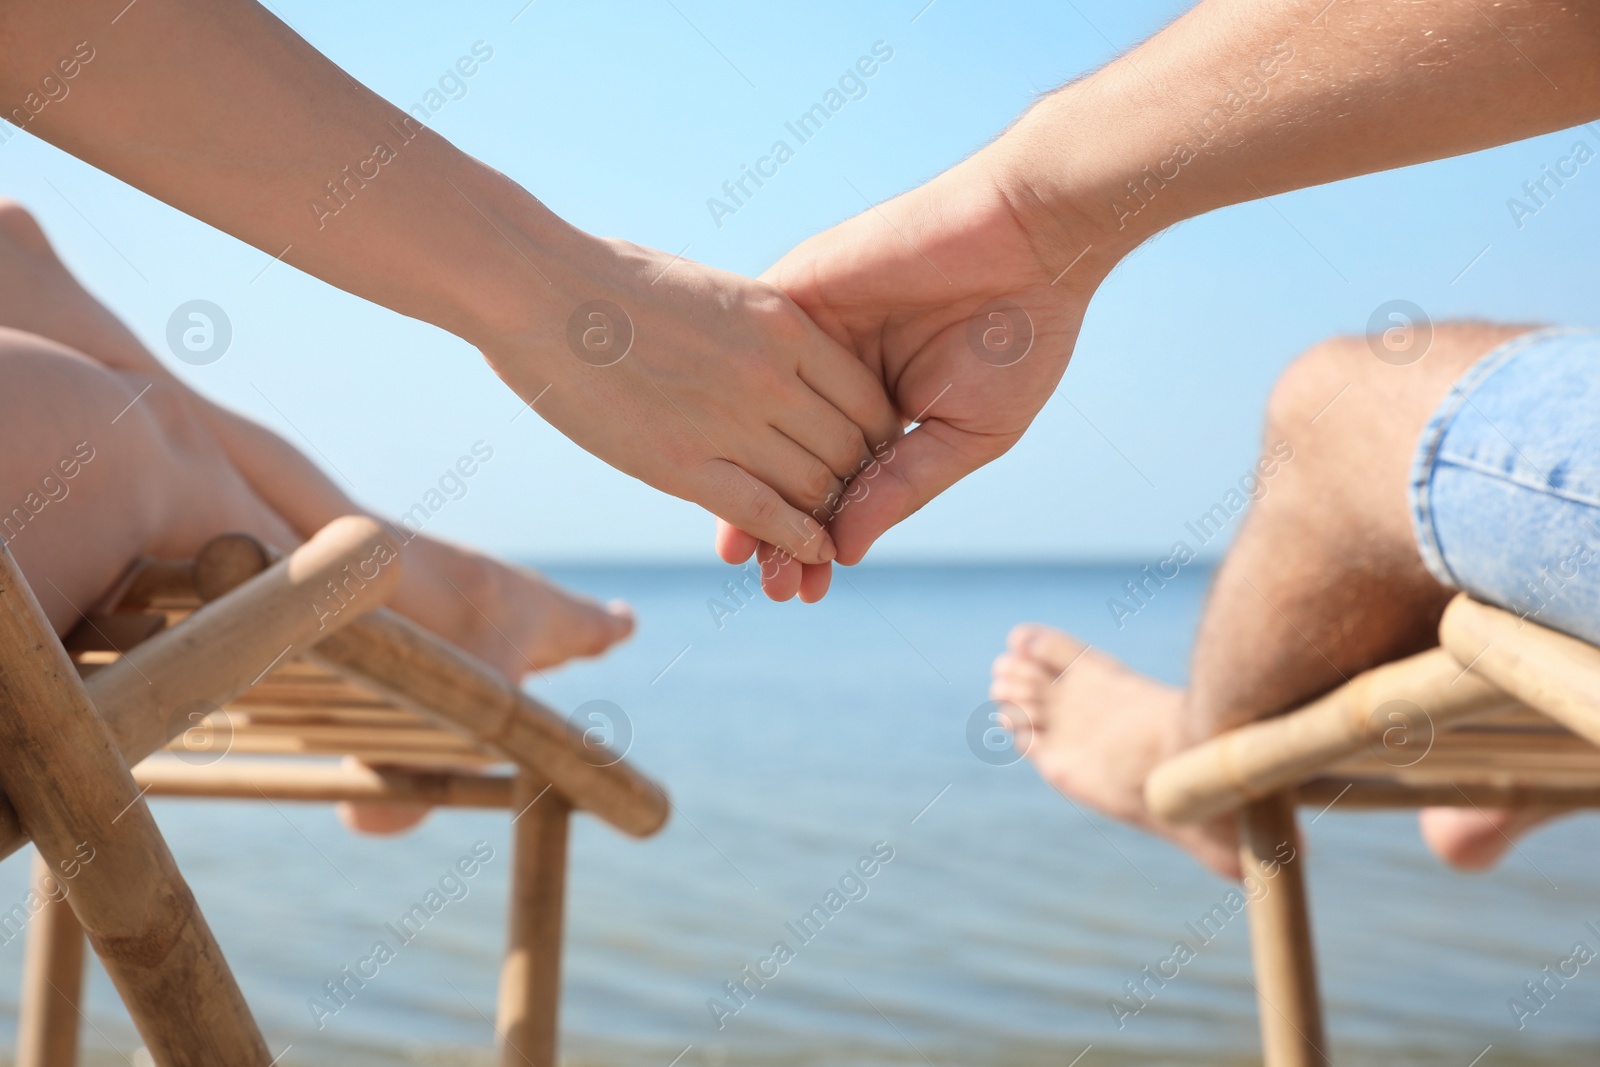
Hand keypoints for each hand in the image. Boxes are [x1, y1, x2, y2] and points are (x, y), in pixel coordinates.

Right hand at [478, 232, 901, 564]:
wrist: (539, 290)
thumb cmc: (615, 282)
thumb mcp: (715, 291)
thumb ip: (760, 329)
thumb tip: (781, 352)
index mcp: (782, 323)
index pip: (865, 396)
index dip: (877, 434)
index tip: (870, 451)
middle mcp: (769, 375)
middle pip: (850, 448)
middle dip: (861, 481)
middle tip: (860, 502)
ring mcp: (728, 421)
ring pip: (815, 487)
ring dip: (830, 515)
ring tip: (836, 532)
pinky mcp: (682, 465)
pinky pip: (765, 515)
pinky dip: (798, 540)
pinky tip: (812, 553)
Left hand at [717, 145, 1121, 596]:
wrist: (1027, 240)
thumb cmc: (1017, 337)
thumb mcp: (964, 435)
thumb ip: (899, 489)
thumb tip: (840, 553)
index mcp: (880, 410)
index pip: (832, 484)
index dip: (814, 538)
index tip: (799, 591)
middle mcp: (834, 379)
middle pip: (785, 463)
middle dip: (774, 527)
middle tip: (766, 585)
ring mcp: (808, 341)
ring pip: (758, 423)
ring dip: (746, 484)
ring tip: (738, 551)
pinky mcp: (792, 298)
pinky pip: (746, 360)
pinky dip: (732, 414)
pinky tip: (718, 466)